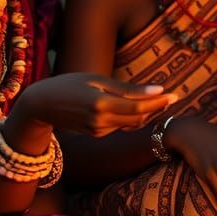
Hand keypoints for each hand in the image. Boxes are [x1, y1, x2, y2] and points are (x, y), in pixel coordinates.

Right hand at [20, 74, 177, 135]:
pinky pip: (120, 125)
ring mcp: (99, 131)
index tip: (174, 94)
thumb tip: (157, 89)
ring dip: (146, 112)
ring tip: (160, 99)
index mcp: (101, 105)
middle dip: (157, 107)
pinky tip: (136, 106)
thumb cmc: (68, 85)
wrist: (41, 105)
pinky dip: (131, 116)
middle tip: (173, 97)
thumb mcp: (96, 81)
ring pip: (131, 122)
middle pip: (138, 117)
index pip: (138, 106)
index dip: (159, 101)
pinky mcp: (97, 134)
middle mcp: (101, 122)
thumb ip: (126, 89)